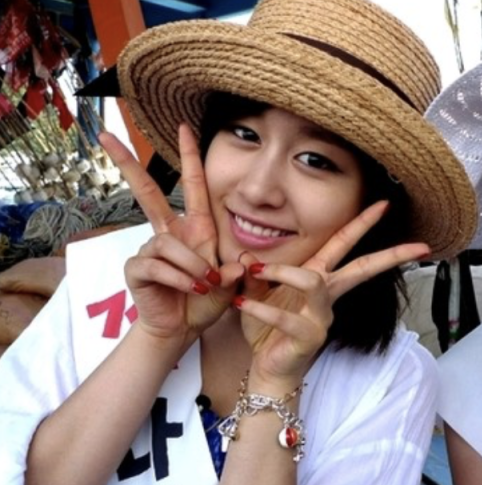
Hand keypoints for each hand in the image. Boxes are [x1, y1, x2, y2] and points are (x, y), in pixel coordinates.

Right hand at [99, 125, 242, 340]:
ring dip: (191, 266)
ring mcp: (151, 249)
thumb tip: (240, 264)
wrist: (183, 328)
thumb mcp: (232, 285)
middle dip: (127, 163)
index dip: (189, 157)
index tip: (186, 127)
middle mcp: (170, 233)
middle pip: (145, 191)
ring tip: (204, 285)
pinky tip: (190, 290)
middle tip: (107, 135)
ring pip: (168, 244)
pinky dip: (180, 278)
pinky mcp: (137, 268)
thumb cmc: (206, 301)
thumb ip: (238, 273)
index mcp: (196, 228)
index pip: (192, 185)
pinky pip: (157, 264)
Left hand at [235, 201, 429, 382]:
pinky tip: (241, 306)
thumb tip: (247, 256)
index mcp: (319, 277)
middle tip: (416, 244)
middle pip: (362, 267)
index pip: (344, 244)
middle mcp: (327, 295)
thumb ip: (253, 274)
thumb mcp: (255, 294)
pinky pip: (286, 317)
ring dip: (284, 272)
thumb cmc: (266, 330)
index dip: (363, 224)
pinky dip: (261, 308)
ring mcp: (322, 317)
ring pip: (313, 283)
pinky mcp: (310, 337)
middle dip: (388, 254)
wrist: (266, 369)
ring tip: (257, 271)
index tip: (384, 204)